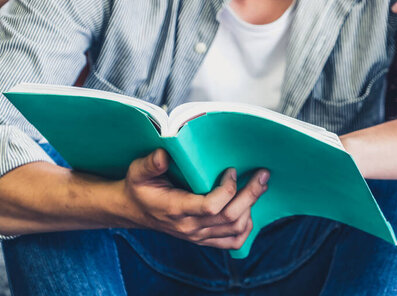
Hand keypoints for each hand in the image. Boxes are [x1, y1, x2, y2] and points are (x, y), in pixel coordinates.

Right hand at [121, 149, 268, 249]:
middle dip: (251, 195)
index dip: (227, 190)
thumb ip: (151, 163)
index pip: (210, 207)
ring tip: (259, 186)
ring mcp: (198, 235)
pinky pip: (232, 241)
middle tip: (262, 175)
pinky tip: (249, 209)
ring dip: (251, 207)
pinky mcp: (204, 239)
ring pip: (235, 229)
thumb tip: (164, 154)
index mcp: (176, 209)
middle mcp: (190, 227)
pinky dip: (246, 227)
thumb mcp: (138, 171)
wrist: (133, 210)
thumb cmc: (139, 187)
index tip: (231, 170)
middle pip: (230, 218)